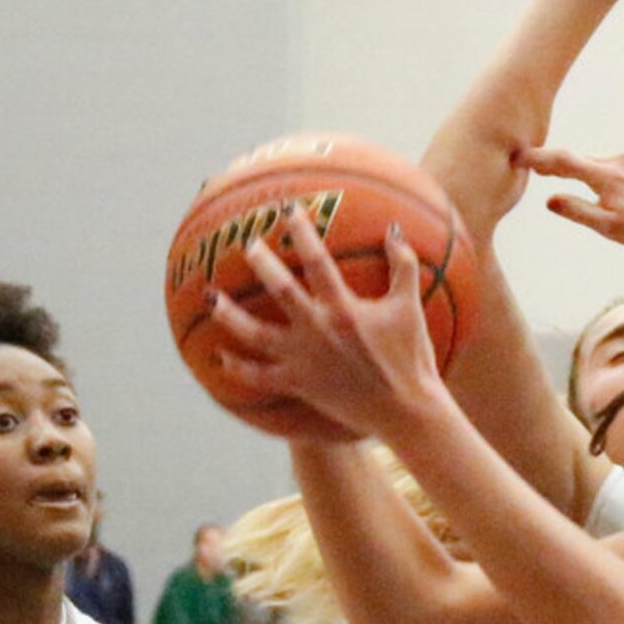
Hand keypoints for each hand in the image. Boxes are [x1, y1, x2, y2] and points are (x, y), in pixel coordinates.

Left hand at [212, 205, 441, 440]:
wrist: (406, 411)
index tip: (290, 211)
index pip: (317, 262)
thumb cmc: (412, 358)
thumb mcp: (410, 307)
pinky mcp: (299, 385)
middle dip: (262, 262)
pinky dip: (238, 367)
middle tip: (248, 244)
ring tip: (212, 298)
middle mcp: (318, 331)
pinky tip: (221, 355)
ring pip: (255, 335)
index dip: (302, 233)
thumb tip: (394, 229)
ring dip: (230, 315)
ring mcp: (304, 360)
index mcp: (344, 309)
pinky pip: (260, 376)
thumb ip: (404, 265)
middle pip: (280, 290)